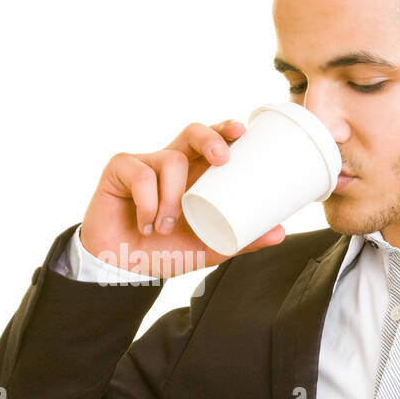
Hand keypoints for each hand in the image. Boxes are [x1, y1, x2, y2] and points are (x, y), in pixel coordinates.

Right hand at [79, 119, 285, 277]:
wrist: (121, 269)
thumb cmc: (163, 251)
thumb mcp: (207, 247)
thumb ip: (240, 240)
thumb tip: (280, 233)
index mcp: (193, 174)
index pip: (212, 141)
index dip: (226, 130)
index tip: (242, 132)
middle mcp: (169, 162)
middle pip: (192, 131)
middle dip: (209, 138)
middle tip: (222, 159)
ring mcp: (143, 163)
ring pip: (170, 161)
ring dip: (173, 197)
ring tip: (166, 226)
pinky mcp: (118, 169)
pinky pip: (140, 176)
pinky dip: (147, 204)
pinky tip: (145, 224)